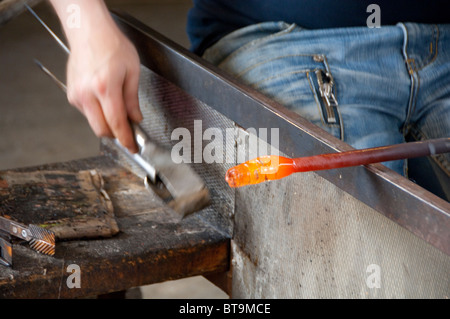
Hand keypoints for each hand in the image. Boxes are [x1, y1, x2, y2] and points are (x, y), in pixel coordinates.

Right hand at [66, 26, 142, 152]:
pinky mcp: (71, 94)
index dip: (126, 139)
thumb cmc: (111, 45)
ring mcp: (77, 95)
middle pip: (102, 130)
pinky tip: (105, 100)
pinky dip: (99, 114)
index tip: (132, 147)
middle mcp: (87, 94)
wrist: (88, 32)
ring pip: (94, 123)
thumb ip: (133, 99)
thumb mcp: (132, 71)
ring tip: (119, 109)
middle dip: (116, 135)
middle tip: (129, 132)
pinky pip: (87, 113)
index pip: (116, 123)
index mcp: (105, 87)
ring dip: (107, 123)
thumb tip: (135, 119)